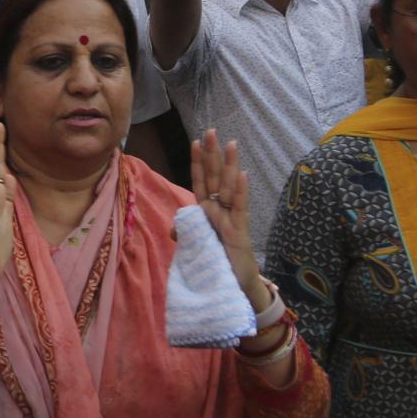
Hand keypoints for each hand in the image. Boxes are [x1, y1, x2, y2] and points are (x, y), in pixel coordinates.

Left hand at [190, 129, 265, 303]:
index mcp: (207, 212)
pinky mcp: (240, 232)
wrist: (232, 287)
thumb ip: (185, 232)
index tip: (195, 141)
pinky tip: (242, 174)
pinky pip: (240, 208)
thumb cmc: (215, 264)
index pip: (201, 182)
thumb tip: (173, 227)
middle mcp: (220, 211)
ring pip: (230, 187)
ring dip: (230, 165)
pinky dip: (241, 191)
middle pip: (215, 177)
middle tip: (211, 130)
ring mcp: (231, 219)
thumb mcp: (194, 247)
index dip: (198, 162)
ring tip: (230, 143)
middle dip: (212, 154)